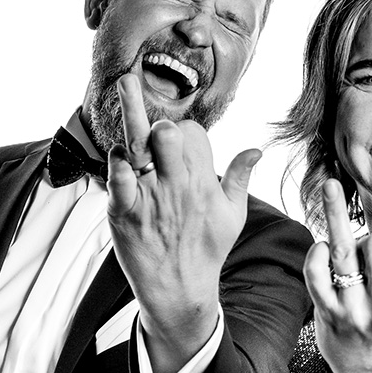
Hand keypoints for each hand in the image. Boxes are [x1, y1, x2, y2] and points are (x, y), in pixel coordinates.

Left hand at [107, 73, 259, 372]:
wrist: (180, 293)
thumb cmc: (206, 251)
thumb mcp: (232, 216)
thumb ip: (238, 179)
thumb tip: (255, 150)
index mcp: (203, 181)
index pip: (194, 135)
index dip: (186, 134)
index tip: (181, 146)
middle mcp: (177, 185)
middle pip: (171, 134)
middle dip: (166, 126)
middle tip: (161, 132)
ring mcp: (150, 197)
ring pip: (142, 146)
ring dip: (133, 113)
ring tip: (126, 80)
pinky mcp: (124, 213)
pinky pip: (119, 179)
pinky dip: (116, 162)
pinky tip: (117, 150)